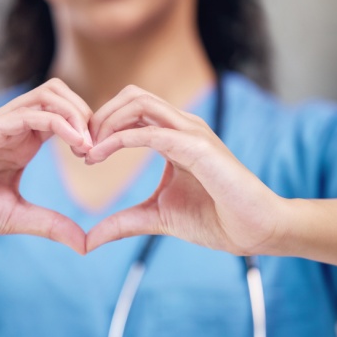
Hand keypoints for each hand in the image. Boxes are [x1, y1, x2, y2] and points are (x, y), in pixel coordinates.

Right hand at [0, 79, 92, 253]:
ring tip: (88, 144)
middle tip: (99, 146)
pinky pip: (29, 114)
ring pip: (48, 94)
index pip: (63, 115)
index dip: (87, 128)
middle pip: (59, 94)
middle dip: (87, 113)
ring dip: (76, 112)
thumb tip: (85, 244)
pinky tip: (75, 143)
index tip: (99, 156)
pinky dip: (59, 122)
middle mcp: (12, 127)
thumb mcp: (15, 217)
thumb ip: (51, 224)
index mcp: (22, 142)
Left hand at [85, 85, 285, 254]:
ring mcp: (192, 132)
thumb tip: (88, 241)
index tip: (83, 154)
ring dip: (107, 122)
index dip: (102, 125)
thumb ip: (122, 222)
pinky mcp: (198, 148)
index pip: (132, 110)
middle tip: (81, 148)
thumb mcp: (156, 218)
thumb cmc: (215, 219)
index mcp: (174, 136)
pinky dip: (120, 139)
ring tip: (89, 152)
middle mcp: (183, 126)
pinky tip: (100, 155)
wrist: (255, 231)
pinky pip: (151, 132)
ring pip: (139, 102)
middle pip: (132, 96)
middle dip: (99, 116)